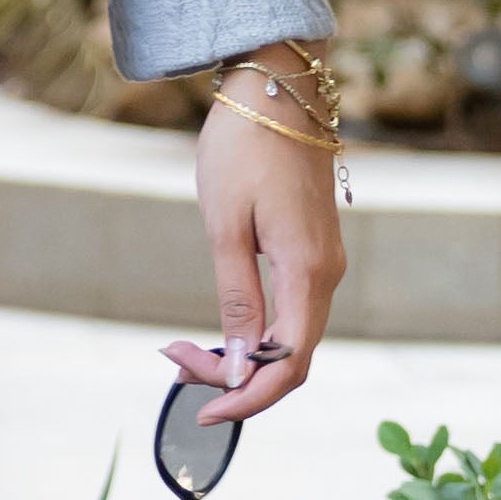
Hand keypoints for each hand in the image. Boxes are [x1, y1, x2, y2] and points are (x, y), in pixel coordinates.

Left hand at [172, 96, 344, 431]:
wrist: (276, 87)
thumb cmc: (244, 148)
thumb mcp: (226, 226)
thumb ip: (237, 300)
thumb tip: (238, 368)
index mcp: (308, 273)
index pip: (289, 365)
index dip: (249, 399)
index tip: (203, 412)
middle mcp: (326, 275)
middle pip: (290, 359)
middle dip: (235, 379)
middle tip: (174, 366)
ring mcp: (324, 264)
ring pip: (290, 338)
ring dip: (241, 357)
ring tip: (183, 351)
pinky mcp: (313, 253)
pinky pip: (290, 313)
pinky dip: (254, 333)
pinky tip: (217, 331)